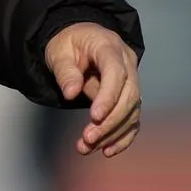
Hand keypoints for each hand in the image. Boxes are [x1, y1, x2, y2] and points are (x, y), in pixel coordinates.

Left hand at [45, 22, 142, 157]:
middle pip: (129, 96)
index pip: (116, 73)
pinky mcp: (129, 97)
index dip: (109, 96)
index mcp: (109, 46)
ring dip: (112, 133)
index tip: (95, 117)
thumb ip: (66, 72)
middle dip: (110, 122)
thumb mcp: (58, 52)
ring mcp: (131, 80)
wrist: (78, 40)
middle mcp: (126, 63)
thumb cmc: (68, 43)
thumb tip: (71, 94)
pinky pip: (132, 119)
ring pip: (132, 111)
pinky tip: (108, 150)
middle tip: (88, 138)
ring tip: (87, 147)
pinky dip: (122, 137)